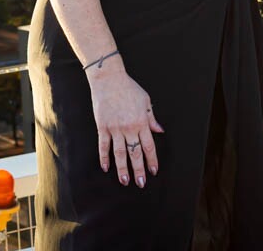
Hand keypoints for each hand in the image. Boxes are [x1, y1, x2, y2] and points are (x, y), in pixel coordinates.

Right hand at [87, 64, 163, 186]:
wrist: (109, 79)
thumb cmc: (129, 88)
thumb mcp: (145, 101)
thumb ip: (151, 118)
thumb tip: (159, 130)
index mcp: (142, 122)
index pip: (149, 146)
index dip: (151, 160)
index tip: (153, 171)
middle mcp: (129, 128)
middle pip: (135, 153)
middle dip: (138, 170)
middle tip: (140, 183)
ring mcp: (115, 128)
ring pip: (119, 153)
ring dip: (122, 169)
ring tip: (125, 181)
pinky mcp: (102, 127)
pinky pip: (104, 146)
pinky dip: (104, 157)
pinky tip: (106, 167)